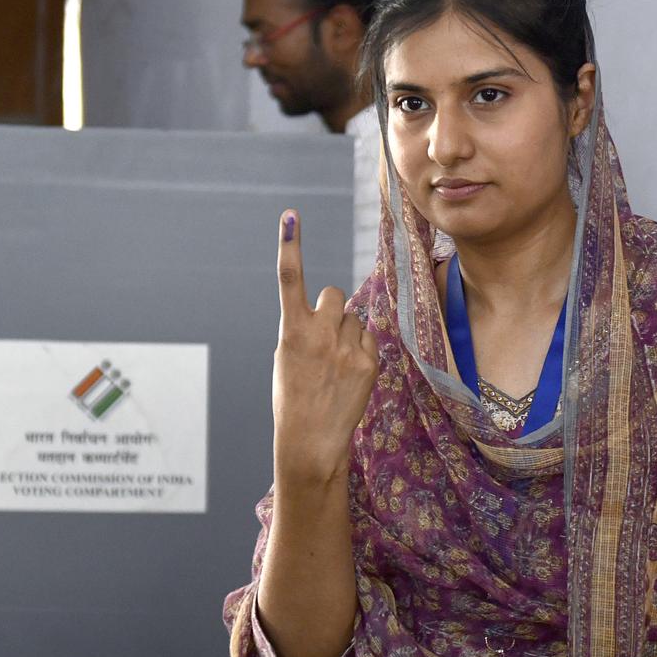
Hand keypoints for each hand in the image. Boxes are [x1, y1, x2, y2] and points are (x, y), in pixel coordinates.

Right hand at [273, 209, 377, 483]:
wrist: (310, 440)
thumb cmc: (293, 398)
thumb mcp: (287, 359)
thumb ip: (304, 329)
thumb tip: (331, 313)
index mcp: (291, 330)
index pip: (289, 278)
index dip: (289, 245)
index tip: (290, 216)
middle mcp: (319, 333)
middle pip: (335, 294)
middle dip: (332, 309)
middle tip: (324, 339)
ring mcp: (346, 347)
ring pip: (354, 318)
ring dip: (347, 333)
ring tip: (335, 366)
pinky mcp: (367, 361)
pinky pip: (368, 339)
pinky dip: (361, 351)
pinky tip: (349, 376)